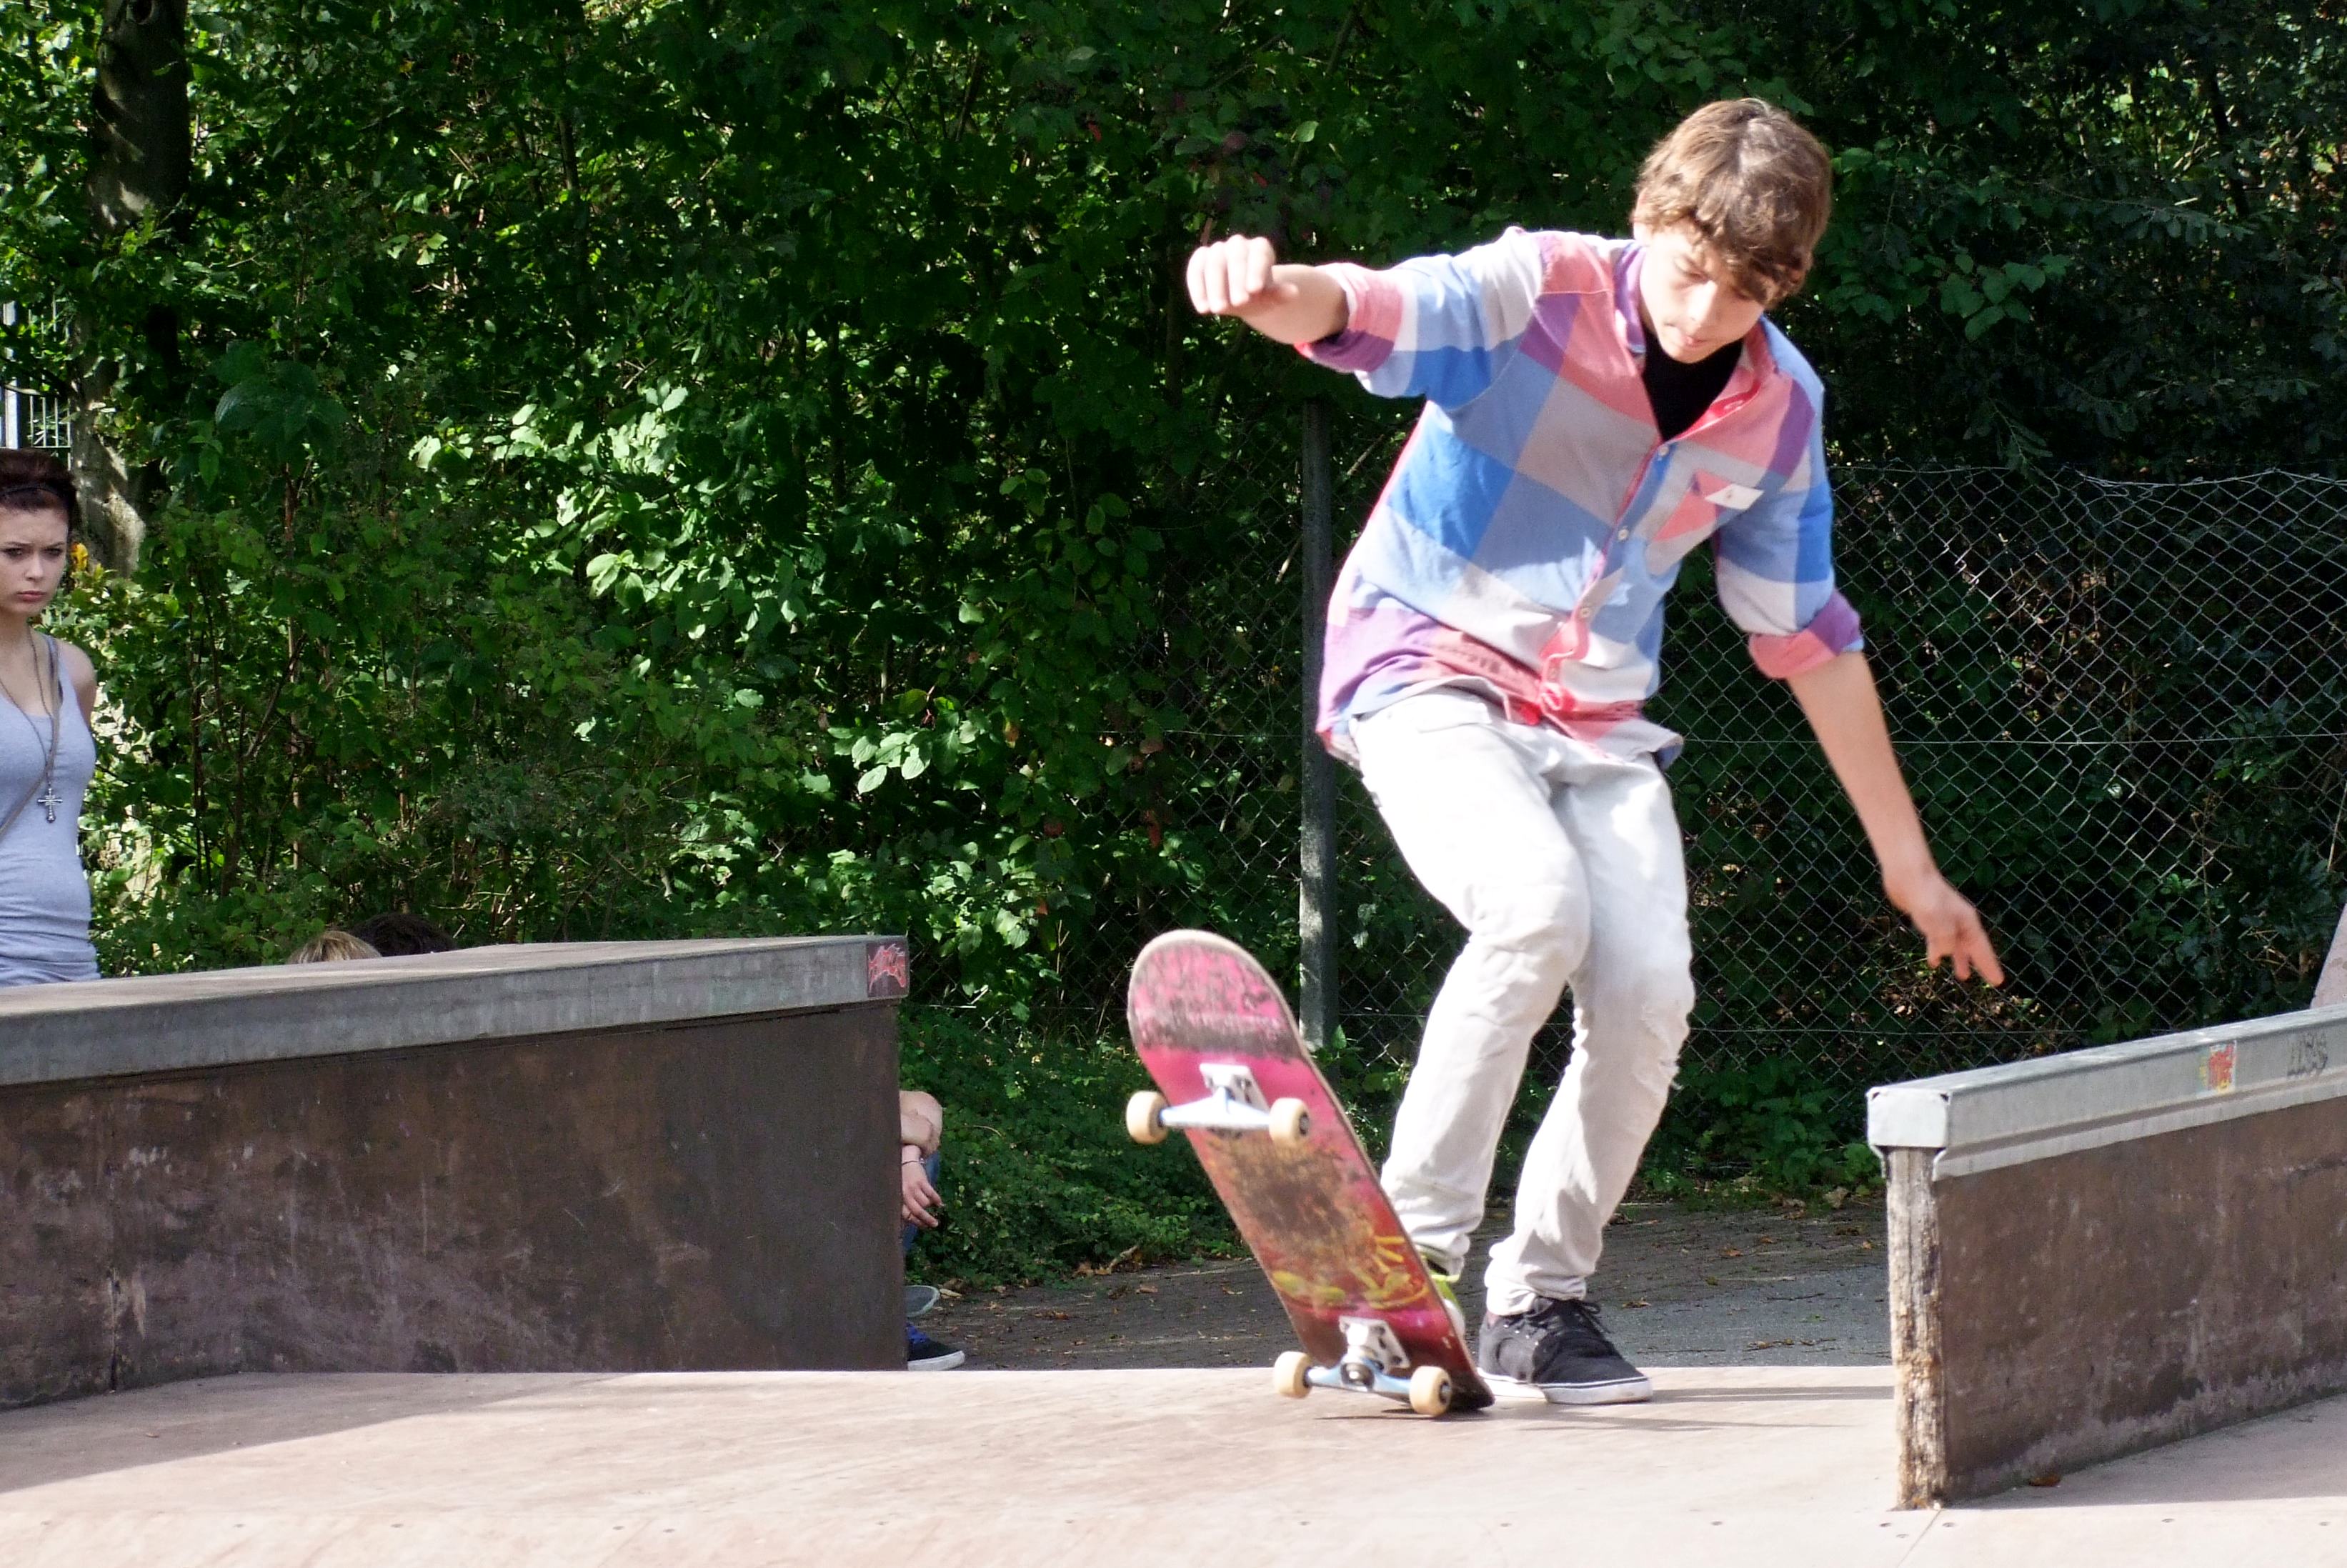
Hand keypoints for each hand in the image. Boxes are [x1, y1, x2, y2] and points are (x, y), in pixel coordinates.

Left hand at [900, 1156, 940, 1227]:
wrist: (904, 1161)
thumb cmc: (902, 1180)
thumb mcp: (900, 1192)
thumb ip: (905, 1203)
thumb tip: (916, 1219)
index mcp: (898, 1199)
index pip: (907, 1215)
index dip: (917, 1222)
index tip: (925, 1227)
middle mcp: (904, 1195)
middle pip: (917, 1211)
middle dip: (927, 1220)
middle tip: (935, 1224)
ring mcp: (913, 1188)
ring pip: (925, 1203)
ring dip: (931, 1207)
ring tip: (936, 1209)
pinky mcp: (921, 1181)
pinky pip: (931, 1194)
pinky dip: (937, 1200)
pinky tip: (940, 1203)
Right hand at [1186, 234, 1285, 316]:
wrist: (1241, 296)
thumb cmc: (1259, 296)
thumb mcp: (1271, 298)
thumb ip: (1279, 295)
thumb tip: (1294, 292)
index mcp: (1260, 249)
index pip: (1259, 254)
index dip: (1256, 271)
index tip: (1255, 291)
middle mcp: (1238, 244)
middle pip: (1236, 256)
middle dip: (1236, 281)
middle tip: (1238, 304)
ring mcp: (1218, 249)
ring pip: (1213, 261)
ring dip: (1214, 287)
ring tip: (1218, 310)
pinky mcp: (1200, 259)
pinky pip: (1195, 269)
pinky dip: (1197, 288)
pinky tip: (1202, 309)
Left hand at [1886, 868, 2004, 985]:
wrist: (1907, 874)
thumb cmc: (1924, 894)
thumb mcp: (1936, 919)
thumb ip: (1945, 938)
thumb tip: (1947, 953)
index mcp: (1966, 920)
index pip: (1981, 947)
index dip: (1989, 965)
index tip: (1998, 982)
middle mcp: (1958, 920)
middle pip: (1973, 947)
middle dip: (1981, 963)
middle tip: (1991, 981)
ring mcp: (1944, 918)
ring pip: (1955, 945)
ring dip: (1959, 959)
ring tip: (1963, 976)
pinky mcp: (1928, 918)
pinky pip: (1937, 940)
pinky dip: (1937, 951)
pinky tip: (1934, 962)